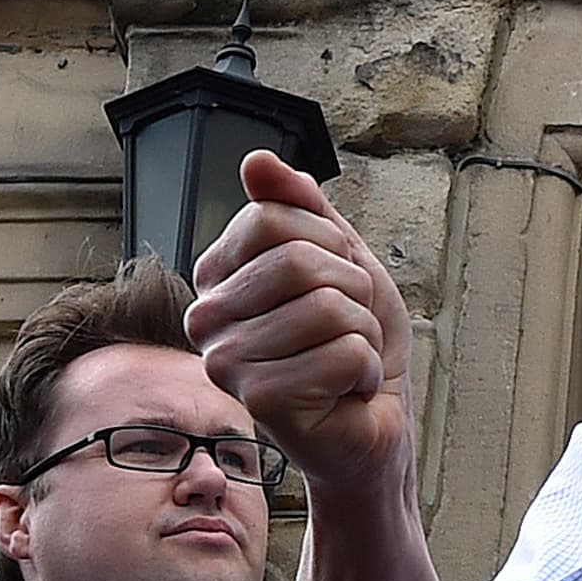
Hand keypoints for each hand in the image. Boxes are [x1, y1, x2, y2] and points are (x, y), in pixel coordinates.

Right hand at [186, 149, 415, 504]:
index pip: (275, 217)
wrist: (374, 418)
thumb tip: (257, 162)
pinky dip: (366, 369)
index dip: (330, 243)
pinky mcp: (258, 401)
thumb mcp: (340, 255)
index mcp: (218, 275)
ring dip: (362, 334)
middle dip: (352, 291)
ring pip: (327, 308)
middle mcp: (207, 317)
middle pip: (300, 261)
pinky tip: (345, 392)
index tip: (333, 280)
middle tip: (345, 327)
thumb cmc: (351, 338)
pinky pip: (343, 353)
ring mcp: (226, 362)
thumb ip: (300, 206)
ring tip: (344, 360)